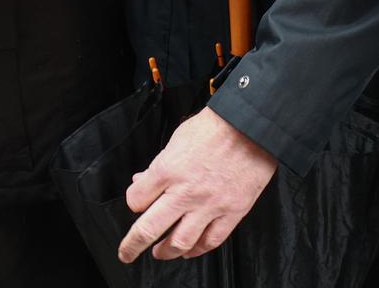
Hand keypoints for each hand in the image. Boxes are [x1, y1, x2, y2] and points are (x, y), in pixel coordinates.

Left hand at [120, 107, 277, 262]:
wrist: (252, 125)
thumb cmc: (216, 127)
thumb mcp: (177, 139)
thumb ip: (159, 165)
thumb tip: (144, 181)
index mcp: (168, 169)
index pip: (136, 200)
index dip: (133, 203)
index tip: (137, 204)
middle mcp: (186, 191)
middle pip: (148, 229)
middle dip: (132, 245)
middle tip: (127, 252)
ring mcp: (210, 205)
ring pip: (180, 242)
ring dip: (166, 252)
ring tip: (160, 253)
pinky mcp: (232, 211)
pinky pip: (211, 240)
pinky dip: (197, 250)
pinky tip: (190, 250)